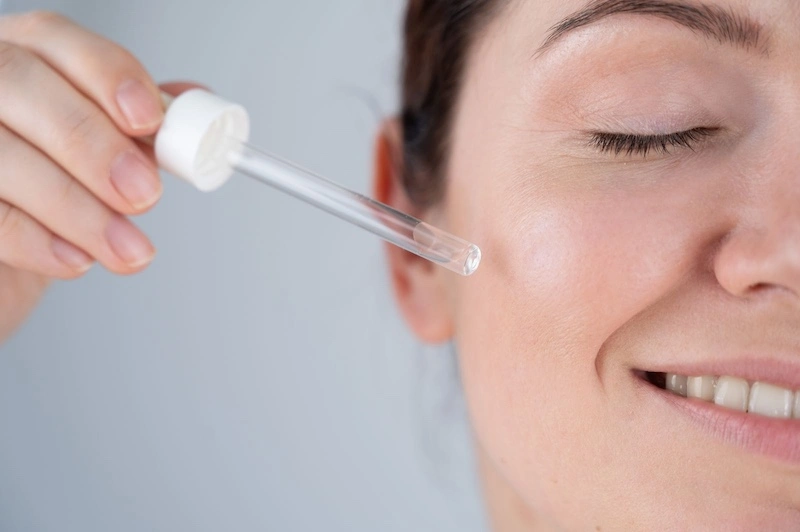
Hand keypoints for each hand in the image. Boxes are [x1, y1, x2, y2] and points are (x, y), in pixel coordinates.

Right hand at [0, 11, 167, 342]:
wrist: (8, 259)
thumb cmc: (54, 192)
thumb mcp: (102, 156)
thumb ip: (140, 130)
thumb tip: (195, 113)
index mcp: (25, 59)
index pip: (57, 40)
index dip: (107, 75)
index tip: (149, 122)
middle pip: (21, 84)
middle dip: (92, 143)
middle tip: (144, 195)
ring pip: (1, 154)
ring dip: (76, 208)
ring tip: (128, 249)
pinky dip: (37, 241)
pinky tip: (78, 260)